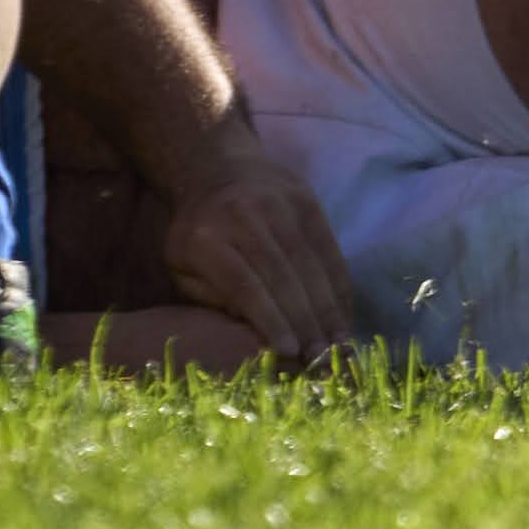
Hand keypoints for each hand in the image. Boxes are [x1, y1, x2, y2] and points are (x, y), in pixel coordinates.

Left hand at [159, 136, 355, 360]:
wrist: (218, 169)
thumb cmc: (196, 233)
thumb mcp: (183, 268)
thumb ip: (212, 298)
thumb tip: (252, 332)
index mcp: (207, 239)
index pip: (245, 285)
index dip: (269, 318)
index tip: (288, 352)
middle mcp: (248, 218)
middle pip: (284, 276)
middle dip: (305, 321)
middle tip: (321, 359)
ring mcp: (282, 204)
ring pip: (311, 263)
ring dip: (328, 307)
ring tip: (339, 343)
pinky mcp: (309, 200)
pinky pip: (329, 247)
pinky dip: (339, 283)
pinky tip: (345, 312)